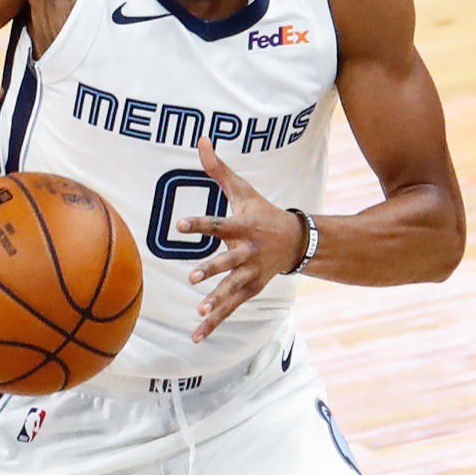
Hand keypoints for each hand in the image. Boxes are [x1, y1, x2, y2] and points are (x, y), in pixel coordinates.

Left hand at [179, 137, 305, 342]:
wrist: (296, 240)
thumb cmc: (261, 211)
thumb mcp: (243, 190)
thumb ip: (218, 170)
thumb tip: (201, 138)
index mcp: (243, 226)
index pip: (218, 224)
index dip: (199, 224)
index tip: (179, 225)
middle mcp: (248, 252)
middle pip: (228, 261)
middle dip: (212, 269)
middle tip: (192, 277)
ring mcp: (250, 273)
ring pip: (231, 289)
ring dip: (216, 301)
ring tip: (199, 311)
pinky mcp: (250, 289)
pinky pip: (230, 308)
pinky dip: (215, 322)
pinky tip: (197, 335)